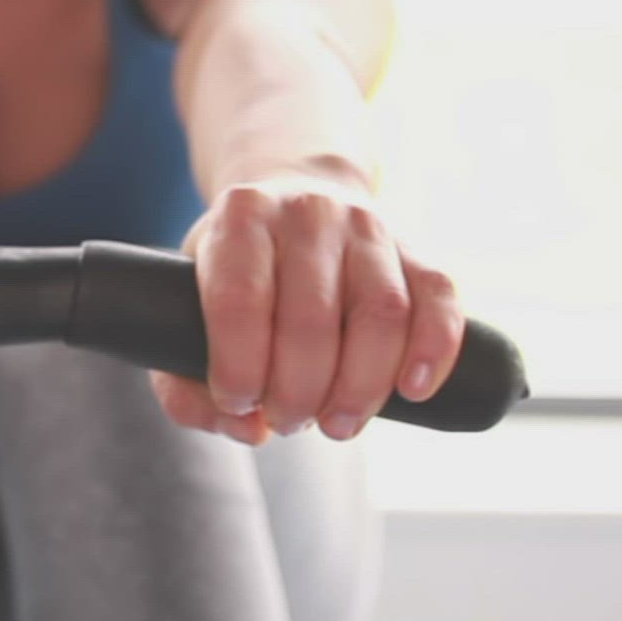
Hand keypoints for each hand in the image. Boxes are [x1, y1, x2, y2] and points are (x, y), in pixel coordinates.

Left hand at [150, 174, 463, 445]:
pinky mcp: (415, 248)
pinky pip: (438, 298)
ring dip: (361, 388)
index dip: (239, 368)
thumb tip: (243, 427)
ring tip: (338, 424)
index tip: (238, 402)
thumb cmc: (238, 270)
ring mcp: (367, 226)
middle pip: (312, 318)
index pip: (239, 300)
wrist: (294, 193)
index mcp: (241, 217)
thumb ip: (184, 380)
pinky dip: (432, 351)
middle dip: (299, 392)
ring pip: (381, 314)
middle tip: (288, 421)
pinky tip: (411, 393)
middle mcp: (307, 211)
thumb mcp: (186, 304)